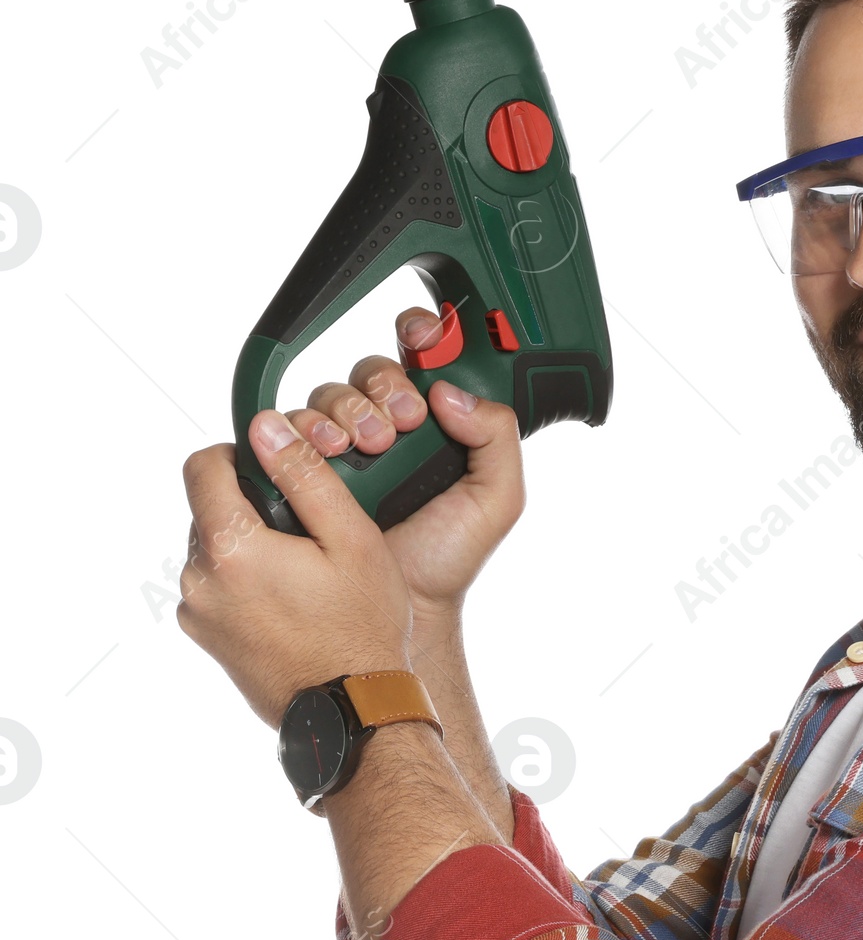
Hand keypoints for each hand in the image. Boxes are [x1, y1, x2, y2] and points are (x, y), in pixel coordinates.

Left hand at [178, 415, 412, 725]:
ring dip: (248, 546)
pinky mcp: (206, 638)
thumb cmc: (361, 625)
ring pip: (212, 549)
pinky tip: (290, 602)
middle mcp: (199, 578)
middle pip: (209, 509)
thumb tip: (265, 427)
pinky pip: (216, 588)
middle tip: (307, 531)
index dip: (239, 455)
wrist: (351, 709)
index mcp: (230, 546)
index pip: (201, 466)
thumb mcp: (351, 538)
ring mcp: (198, 613)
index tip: (277, 470)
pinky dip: (244, 583)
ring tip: (303, 572)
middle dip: (250, 506)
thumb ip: (305, 475)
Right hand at [283, 307, 525, 619]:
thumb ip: (497, 438)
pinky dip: (301, 430)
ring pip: (328, 396)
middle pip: (369, 373)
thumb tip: (450, 391)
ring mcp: (340, 446)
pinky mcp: (299, 467)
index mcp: (433, 422)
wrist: (398, 605)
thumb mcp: (495, 498)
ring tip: (362, 447)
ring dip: (343, 411)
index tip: (422, 337)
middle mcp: (384, 425)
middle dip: (383, 389)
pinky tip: (322, 451)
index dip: (419, 333)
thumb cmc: (447, 556)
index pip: (421, 356)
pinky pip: (288, 429)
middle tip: (399, 426)